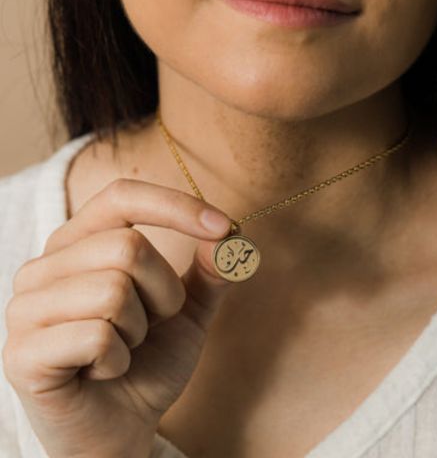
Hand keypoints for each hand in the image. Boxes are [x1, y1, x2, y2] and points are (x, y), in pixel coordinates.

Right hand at [2, 178, 235, 457]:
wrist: (122, 425)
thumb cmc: (150, 359)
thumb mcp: (189, 310)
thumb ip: (209, 271)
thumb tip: (228, 235)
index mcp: (81, 243)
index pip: (123, 197)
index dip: (176, 206)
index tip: (224, 227)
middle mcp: (46, 266)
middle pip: (128, 248)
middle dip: (164, 294)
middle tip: (152, 324)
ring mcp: (27, 308)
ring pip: (114, 291)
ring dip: (140, 329)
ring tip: (125, 348)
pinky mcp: (22, 353)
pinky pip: (97, 338)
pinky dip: (118, 360)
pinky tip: (104, 372)